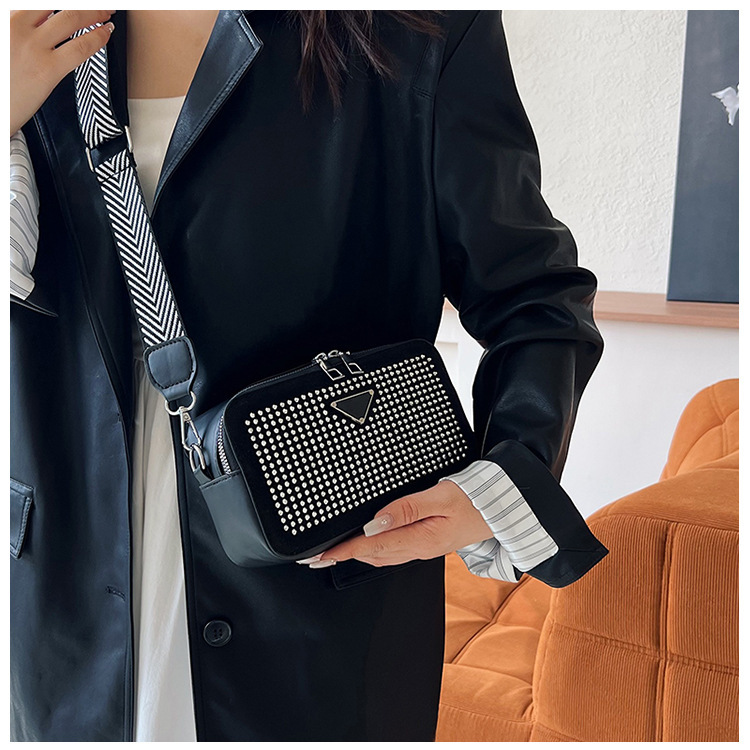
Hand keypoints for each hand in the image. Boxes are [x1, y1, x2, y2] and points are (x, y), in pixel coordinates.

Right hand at [11, 10, 115, 137]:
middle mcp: (16, 25)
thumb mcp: (3, 39)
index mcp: (5, 16)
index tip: (77, 3)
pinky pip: (80, 48)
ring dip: (95, 12)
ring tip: (107, 13)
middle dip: (83, 3)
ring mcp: (32, 46)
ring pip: (72, 17)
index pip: (37, 1)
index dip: (63, 2)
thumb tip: (41, 23)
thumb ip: (19, 27)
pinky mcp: (48, 69)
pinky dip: (98, 37)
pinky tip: (106, 33)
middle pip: (60, 4)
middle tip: (98, 4)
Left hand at [301, 479, 495, 567]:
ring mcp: (422, 548)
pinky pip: (391, 552)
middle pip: (371, 555)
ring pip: (379, 556)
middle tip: (315, 557)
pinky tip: (365, 545)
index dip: (342, 550)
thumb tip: (376, 521)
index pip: (372, 546)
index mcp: (421, 539)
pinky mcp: (425, 544)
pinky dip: (371, 550)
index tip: (319, 556)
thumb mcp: (441, 498)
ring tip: (332, 553)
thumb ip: (407, 509)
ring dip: (354, 554)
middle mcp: (418, 548)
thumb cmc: (474, 500)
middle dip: (342, 556)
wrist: (498, 510)